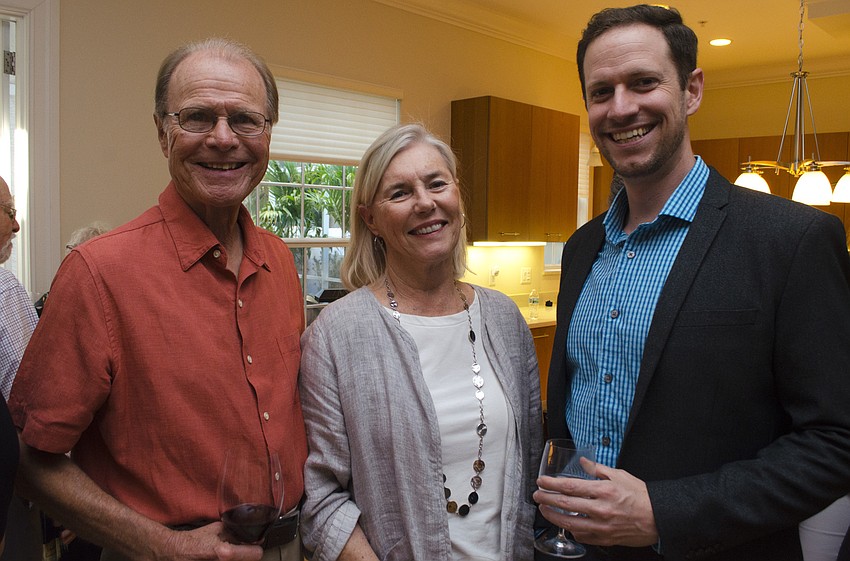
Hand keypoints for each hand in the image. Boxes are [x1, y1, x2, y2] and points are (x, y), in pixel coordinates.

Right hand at [159, 522, 264, 560]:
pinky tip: (222, 558)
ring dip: (238, 559)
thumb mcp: (217, 529)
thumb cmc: (195, 540)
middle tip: (239, 549)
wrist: (176, 552)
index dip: (255, 548)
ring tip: (228, 554)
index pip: (256, 555)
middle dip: (246, 555)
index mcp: (226, 553)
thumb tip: (251, 535)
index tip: (254, 545)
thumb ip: (234, 532)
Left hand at [533, 462, 658, 547]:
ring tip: (544, 510)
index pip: (570, 486)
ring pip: (570, 523)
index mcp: (604, 491)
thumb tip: (582, 461)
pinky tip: (566, 523)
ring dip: (553, 516)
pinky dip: (572, 529)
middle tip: (537, 495)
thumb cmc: (641, 496)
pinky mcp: (605, 539)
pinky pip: (582, 536)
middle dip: (547, 499)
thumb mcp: (620, 475)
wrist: (658, 517)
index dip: (552, 484)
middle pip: (565, 505)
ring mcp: (602, 526)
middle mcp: (601, 509)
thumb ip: (597, 469)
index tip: (541, 482)